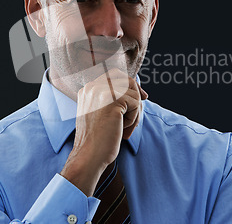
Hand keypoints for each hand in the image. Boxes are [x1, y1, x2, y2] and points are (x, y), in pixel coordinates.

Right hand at [60, 68, 147, 195]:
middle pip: (128, 81)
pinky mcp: (112, 100)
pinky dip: (134, 119)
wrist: (89, 156)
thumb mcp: (101, 115)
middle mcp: (93, 86)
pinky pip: (135, 103)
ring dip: (135, 113)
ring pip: (134, 93)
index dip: (132, 85)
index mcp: (88, 89)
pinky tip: (122, 130)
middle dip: (136, 99)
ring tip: (125, 129)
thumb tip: (140, 92)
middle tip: (135, 118)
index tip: (143, 97)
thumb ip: (113, 100)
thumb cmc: (97, 140)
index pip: (116, 75)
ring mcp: (101, 91)